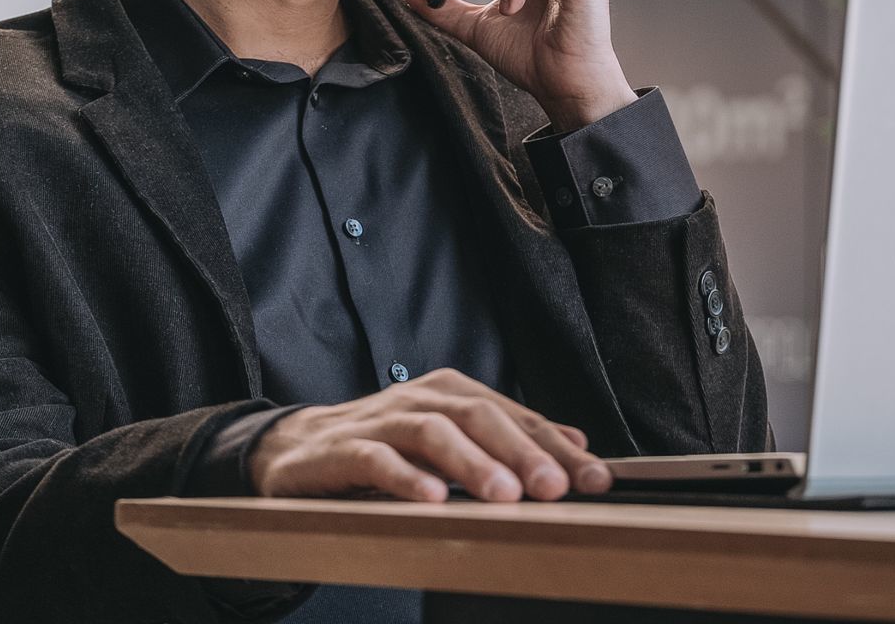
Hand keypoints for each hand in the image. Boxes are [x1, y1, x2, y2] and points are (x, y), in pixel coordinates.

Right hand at [249, 368, 612, 501]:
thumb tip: (577, 445)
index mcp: (451, 393)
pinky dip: (406, 478)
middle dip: (522, 452)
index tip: (596, 479)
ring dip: (472, 464)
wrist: (298, 449)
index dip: (556, 446)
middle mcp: (419, 399)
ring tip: (504, 496)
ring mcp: (379, 422)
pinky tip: (433, 500)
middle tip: (554, 488)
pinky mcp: (341, 451)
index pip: (515, 416)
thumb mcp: (451, 437)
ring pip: (433, 433)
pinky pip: (376, 461)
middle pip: (479, 416)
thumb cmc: (384, 446)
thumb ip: (509, 437)